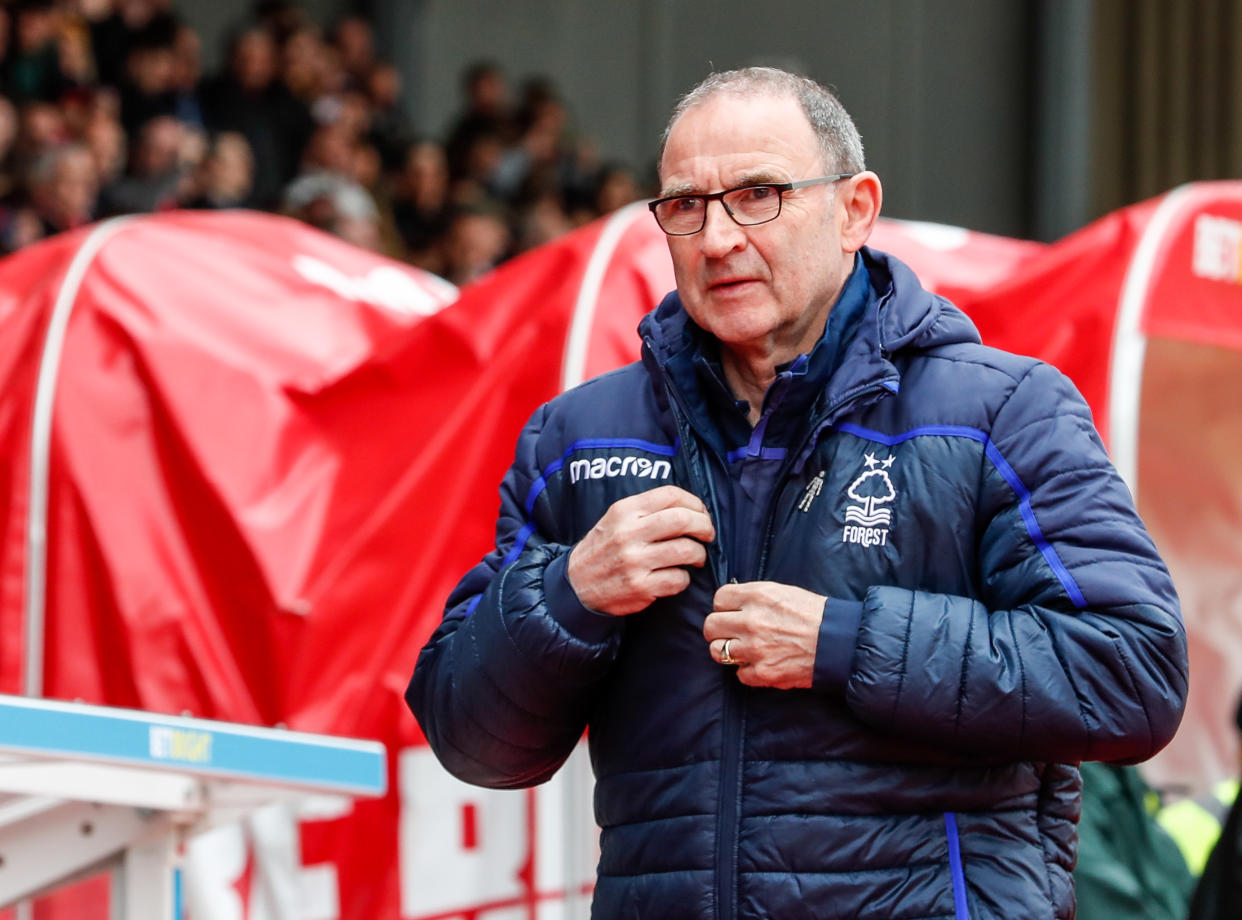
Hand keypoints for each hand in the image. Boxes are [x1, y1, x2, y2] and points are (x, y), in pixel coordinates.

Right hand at [567, 485, 715, 615]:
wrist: (575, 584)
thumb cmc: (603, 548)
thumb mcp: (615, 519)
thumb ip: (647, 510)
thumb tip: (690, 509)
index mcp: (624, 511)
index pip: (670, 495)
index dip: (694, 503)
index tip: (700, 513)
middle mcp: (628, 533)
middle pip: (683, 520)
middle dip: (704, 526)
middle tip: (707, 534)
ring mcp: (635, 561)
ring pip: (686, 550)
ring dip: (699, 554)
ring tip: (695, 557)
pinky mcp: (640, 587)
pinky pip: (679, 579)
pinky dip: (685, 578)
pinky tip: (677, 576)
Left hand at [704, 581, 824, 687]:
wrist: (839, 643)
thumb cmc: (814, 615)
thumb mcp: (782, 592)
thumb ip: (753, 596)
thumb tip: (730, 604)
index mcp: (757, 597)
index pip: (718, 599)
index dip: (724, 606)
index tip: (732, 612)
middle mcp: (752, 622)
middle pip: (711, 626)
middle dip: (719, 629)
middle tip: (731, 632)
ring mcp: (755, 649)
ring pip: (717, 651)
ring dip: (727, 650)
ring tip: (742, 649)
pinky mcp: (763, 673)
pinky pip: (738, 674)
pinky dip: (747, 670)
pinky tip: (761, 663)